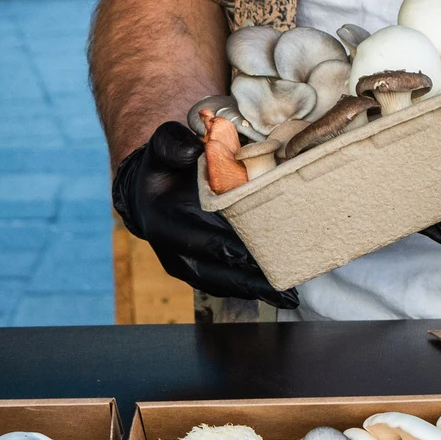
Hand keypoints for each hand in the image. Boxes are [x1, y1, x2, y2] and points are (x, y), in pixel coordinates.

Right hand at [112, 121, 297, 308]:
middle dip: (252, 278)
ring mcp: (186, 266)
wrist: (151, 190)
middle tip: (286, 284)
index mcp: (164, 223)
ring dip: (256, 290)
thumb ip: (174, 143)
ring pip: (224, 285)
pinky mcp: (199, 272)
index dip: (228, 249)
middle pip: (218, 271)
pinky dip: (251, 289)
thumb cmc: (164, 165)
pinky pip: (226, 286)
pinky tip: (278, 292)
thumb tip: (194, 150)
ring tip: (290, 296)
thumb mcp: (163, 145)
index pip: (201, 241)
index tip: (254, 254)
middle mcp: (174, 252)